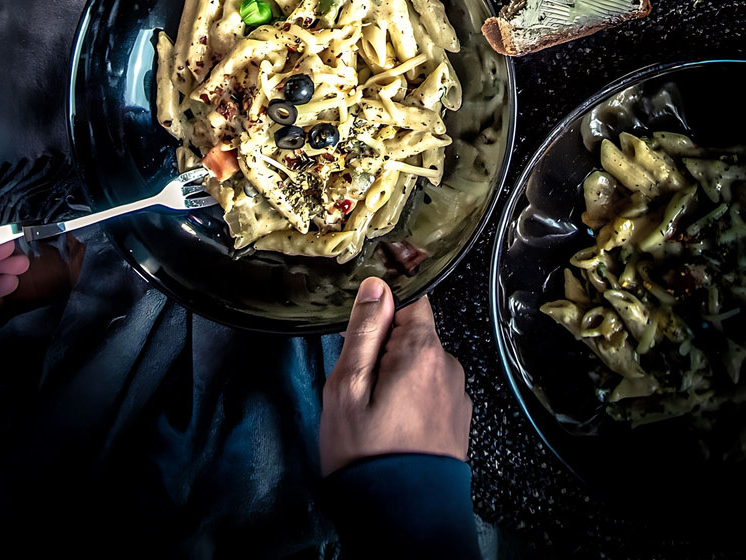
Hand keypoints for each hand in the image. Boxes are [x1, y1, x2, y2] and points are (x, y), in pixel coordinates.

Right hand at [320, 276, 471, 476]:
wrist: (403, 520)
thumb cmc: (366, 451)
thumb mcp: (348, 387)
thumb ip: (365, 332)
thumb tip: (377, 286)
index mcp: (424, 350)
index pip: (411, 298)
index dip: (384, 306)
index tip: (362, 329)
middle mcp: (449, 366)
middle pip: (414, 335)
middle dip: (386, 348)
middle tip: (359, 383)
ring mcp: (457, 396)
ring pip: (421, 366)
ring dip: (399, 377)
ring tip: (374, 413)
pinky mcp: (458, 423)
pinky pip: (431, 393)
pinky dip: (413, 400)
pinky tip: (393, 428)